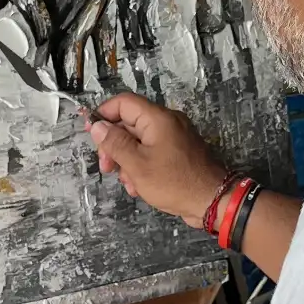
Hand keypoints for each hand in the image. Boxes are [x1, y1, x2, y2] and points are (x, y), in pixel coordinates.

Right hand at [87, 92, 228, 225]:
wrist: (212, 201)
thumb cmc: (174, 182)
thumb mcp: (137, 165)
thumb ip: (115, 143)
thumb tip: (97, 125)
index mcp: (157, 118)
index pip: (123, 102)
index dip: (103, 114)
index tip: (91, 134)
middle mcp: (167, 122)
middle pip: (129, 123)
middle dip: (114, 145)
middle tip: (107, 168)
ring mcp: (174, 137)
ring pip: (139, 141)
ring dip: (127, 161)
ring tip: (129, 183)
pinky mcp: (178, 153)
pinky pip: (152, 153)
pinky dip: (142, 166)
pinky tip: (140, 187)